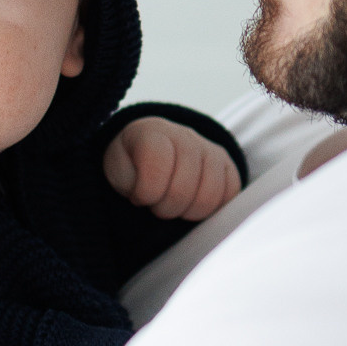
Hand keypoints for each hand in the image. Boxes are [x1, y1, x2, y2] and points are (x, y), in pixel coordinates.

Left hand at [102, 117, 241, 222]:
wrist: (153, 152)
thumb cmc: (133, 164)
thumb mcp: (117, 169)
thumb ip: (127, 180)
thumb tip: (146, 196)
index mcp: (154, 133)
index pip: (157, 166)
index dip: (146, 192)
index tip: (138, 197)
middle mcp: (186, 137)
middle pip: (183, 189)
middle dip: (165, 208)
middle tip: (156, 205)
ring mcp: (211, 150)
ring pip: (208, 197)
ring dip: (187, 212)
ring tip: (174, 205)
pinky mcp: (228, 166)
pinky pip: (229, 197)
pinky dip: (210, 210)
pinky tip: (192, 204)